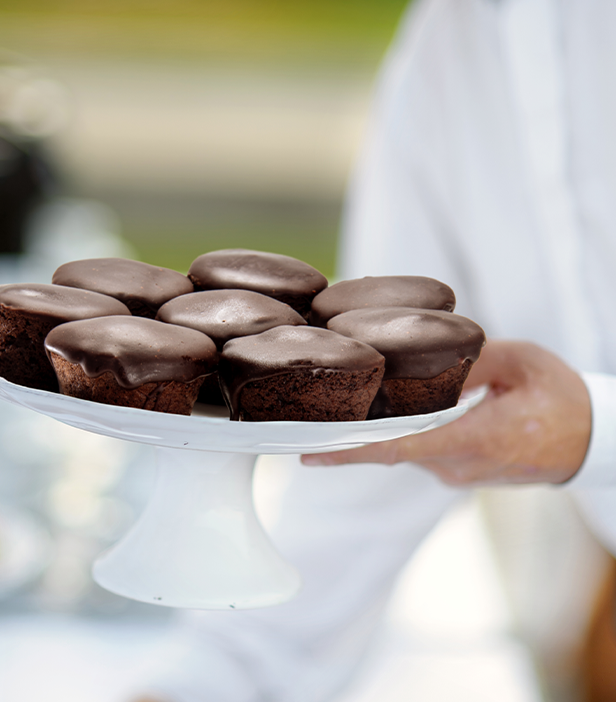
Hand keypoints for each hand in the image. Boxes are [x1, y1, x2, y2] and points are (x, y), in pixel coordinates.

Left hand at [301, 340, 591, 485]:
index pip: (401, 447)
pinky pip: (412, 449)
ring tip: (321, 412)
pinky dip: (387, 433)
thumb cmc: (561, 402)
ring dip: (363, 434)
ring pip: (399, 450)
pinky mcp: (454, 468)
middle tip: (294, 422)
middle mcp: (457, 464)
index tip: (310, 451)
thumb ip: (472, 359)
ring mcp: (454, 471)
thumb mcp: (522, 365)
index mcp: (476, 439)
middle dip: (341, 438)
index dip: (352, 450)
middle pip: (388, 450)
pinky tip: (365, 415)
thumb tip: (428, 355)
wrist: (591, 442)